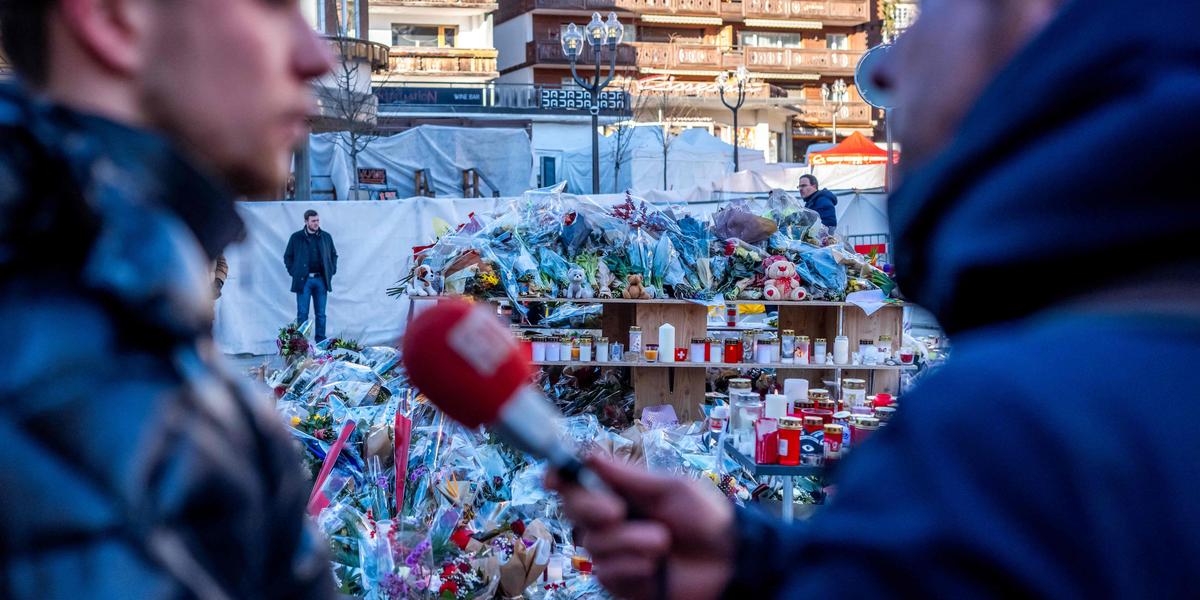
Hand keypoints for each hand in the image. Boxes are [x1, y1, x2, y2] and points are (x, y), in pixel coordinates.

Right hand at [546, 456, 735, 599]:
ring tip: (662, 542)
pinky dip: (633, 567)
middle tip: (617, 511)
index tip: (554, 477)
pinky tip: (655, 567)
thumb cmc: (706, 520)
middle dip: (590, 508)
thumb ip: (628, 476)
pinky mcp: (621, 581)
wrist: (729, 562)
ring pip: (592, 543)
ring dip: (629, 542)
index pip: (579, 482)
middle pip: (573, 509)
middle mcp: (612, 520)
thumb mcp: (671, 488)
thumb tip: (589, 454)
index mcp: (622, 492)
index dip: (561, 478)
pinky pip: (607, 572)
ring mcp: (615, 551)